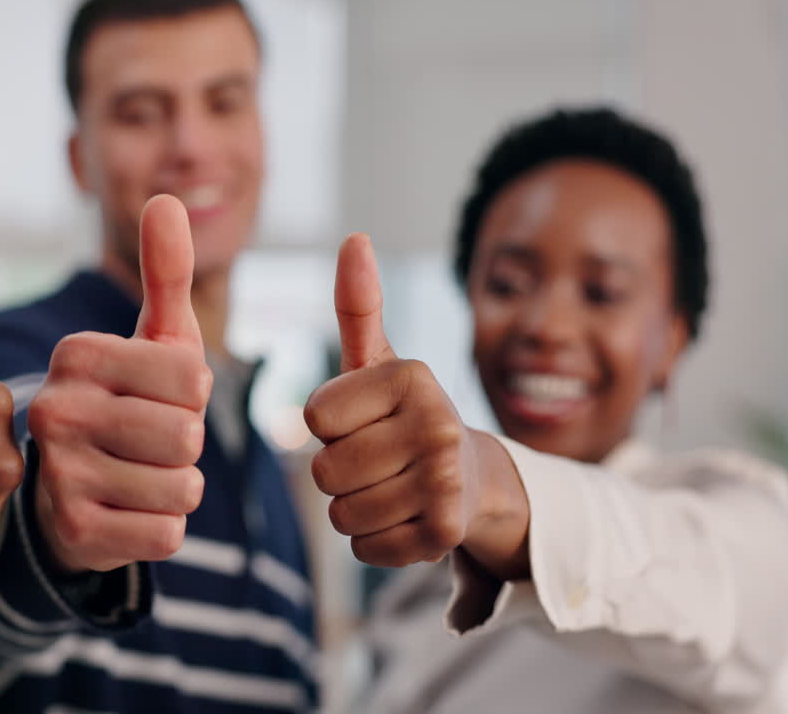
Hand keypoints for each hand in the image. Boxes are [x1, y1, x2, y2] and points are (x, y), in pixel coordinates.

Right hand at [28, 195, 210, 573]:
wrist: (69, 493)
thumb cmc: (126, 406)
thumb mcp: (151, 340)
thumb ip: (166, 273)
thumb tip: (169, 197)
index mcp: (76, 355)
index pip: (193, 380)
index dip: (194, 396)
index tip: (157, 399)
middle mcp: (54, 410)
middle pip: (187, 437)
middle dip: (187, 446)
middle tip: (148, 444)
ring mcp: (58, 475)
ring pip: (183, 488)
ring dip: (178, 488)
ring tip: (139, 476)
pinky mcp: (72, 533)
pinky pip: (167, 533)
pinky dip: (163, 528)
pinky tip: (129, 513)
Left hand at [303, 233, 528, 576]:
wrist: (473, 478)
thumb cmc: (404, 415)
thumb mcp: (378, 362)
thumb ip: (359, 306)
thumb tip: (354, 239)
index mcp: (411, 376)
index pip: (314, 416)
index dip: (330, 425)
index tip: (366, 419)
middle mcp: (437, 424)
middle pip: (324, 470)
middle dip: (338, 472)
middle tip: (378, 461)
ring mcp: (445, 481)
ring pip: (342, 513)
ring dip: (355, 509)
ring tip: (392, 488)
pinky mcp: (446, 533)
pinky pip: (364, 548)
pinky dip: (375, 542)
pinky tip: (404, 519)